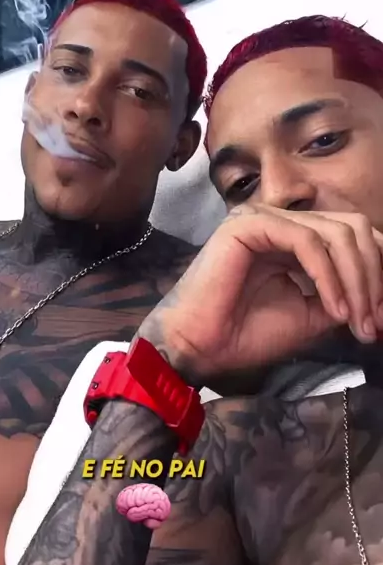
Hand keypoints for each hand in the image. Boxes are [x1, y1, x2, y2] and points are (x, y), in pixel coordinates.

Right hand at [138, 204, 382, 385]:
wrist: (200, 347)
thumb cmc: (246, 334)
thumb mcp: (312, 315)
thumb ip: (347, 297)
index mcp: (294, 236)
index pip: (353, 235)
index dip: (377, 269)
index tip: (382, 316)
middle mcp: (281, 219)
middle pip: (353, 228)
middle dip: (373, 275)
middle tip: (374, 322)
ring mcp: (264, 217)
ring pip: (336, 232)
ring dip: (357, 280)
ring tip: (356, 320)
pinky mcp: (250, 223)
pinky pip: (308, 241)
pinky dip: (329, 277)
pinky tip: (334, 308)